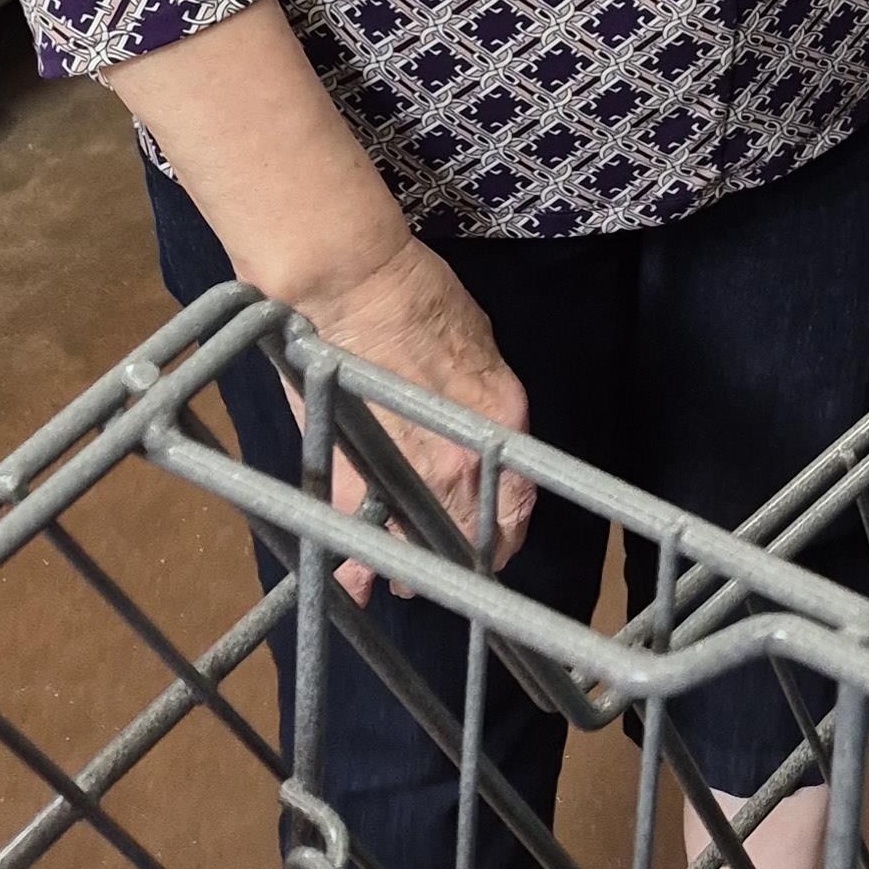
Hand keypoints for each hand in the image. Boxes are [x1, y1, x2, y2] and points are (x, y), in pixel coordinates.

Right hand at [291, 231, 538, 602]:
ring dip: (409, 564)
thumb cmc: (419, 299)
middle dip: (457, 556)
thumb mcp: (478, 349)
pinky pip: (357, 542)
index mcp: (502, 424)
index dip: (501, 533)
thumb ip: (482, 403)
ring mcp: (406, 476)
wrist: (353, 285)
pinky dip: (354, 570)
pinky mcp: (351, 479)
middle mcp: (464, 463)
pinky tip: (354, 583)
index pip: (516, 506)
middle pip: (469, 540)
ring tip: (402, 570)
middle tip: (444, 560)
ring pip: (416, 552)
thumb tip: (477, 432)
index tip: (491, 545)